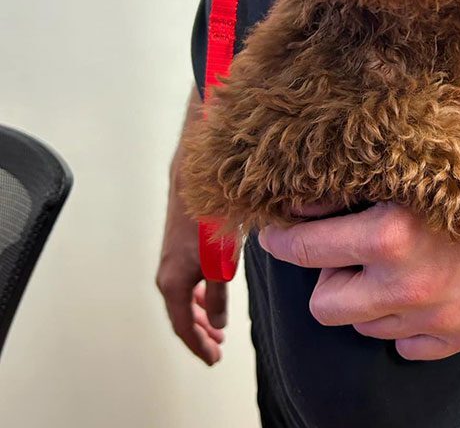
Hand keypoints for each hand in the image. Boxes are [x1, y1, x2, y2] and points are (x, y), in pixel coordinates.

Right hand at [156, 100, 227, 365]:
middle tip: (217, 346)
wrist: (196, 175)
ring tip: (217, 323)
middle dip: (200, 332)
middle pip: (181, 314)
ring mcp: (171, 257)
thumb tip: (219, 321)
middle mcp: (167, 272)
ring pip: (183, 296)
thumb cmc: (209, 214)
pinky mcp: (178, 243)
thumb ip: (218, 294)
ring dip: (199, 312)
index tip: (213, 357)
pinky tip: (210, 290)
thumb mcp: (220, 261)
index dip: (199, 345)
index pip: (183, 326)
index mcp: (173, 281)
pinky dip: (197, 293)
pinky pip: (185, 279)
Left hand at [260, 95, 459, 360]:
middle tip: (340, 249)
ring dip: (365, 296)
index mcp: (390, 235)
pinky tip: (420, 287)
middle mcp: (409, 286)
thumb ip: (354, 188)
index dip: (281, 240)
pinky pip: (408, 345)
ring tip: (387, 264)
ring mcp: (439, 318)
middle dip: (324, 275)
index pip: (304, 251)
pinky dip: (404, 321)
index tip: (276, 233)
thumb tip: (301, 202)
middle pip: (324, 306)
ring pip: (364, 326)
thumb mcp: (414, 160)